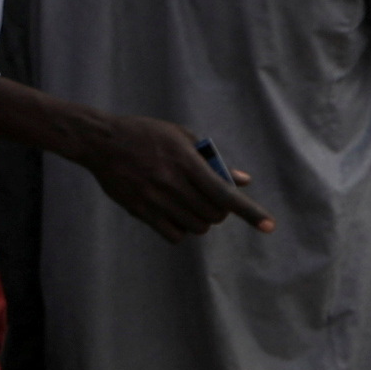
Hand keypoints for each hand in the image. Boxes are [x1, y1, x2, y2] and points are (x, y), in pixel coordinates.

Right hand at [70, 111, 269, 243]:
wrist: (101, 142)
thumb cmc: (144, 135)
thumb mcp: (181, 137)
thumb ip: (213, 160)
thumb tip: (243, 180)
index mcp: (186, 161)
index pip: (225, 192)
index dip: (250, 211)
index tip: (269, 226)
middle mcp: (172, 182)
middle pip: (213, 214)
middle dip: (219, 211)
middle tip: (212, 200)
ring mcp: (156, 199)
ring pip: (196, 226)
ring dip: (202, 220)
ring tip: (192, 205)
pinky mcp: (141, 211)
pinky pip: (174, 235)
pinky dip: (181, 230)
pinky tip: (175, 215)